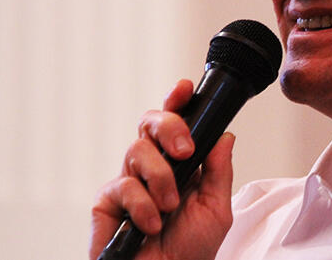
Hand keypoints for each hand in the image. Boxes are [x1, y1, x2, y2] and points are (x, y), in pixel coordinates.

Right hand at [89, 80, 234, 259]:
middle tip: (185, 151)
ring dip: (161, 178)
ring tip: (170, 206)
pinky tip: (152, 224)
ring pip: (137, 150)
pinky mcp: (106, 203)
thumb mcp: (216, 209)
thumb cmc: (191, 250)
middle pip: (150, 123)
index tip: (185, 88)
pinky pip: (122, 185)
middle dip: (170, 127)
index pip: (175, 124)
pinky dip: (142, 205)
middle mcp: (152, 167)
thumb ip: (219, 172)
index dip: (176, 101)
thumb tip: (225, 135)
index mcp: (180, 163)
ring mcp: (128, 182)